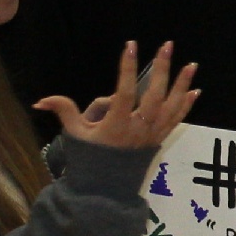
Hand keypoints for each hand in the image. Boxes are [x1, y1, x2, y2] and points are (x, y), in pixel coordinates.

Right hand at [33, 40, 199, 152]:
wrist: (105, 189)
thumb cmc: (89, 159)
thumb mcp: (74, 134)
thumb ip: (62, 111)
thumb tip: (40, 100)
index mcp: (117, 125)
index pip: (125, 93)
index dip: (127, 69)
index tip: (131, 45)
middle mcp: (138, 129)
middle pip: (155, 97)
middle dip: (162, 70)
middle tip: (167, 46)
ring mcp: (151, 135)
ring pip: (171, 107)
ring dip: (182, 85)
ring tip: (192, 64)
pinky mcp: (158, 140)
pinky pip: (176, 121)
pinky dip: (186, 106)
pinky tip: (195, 90)